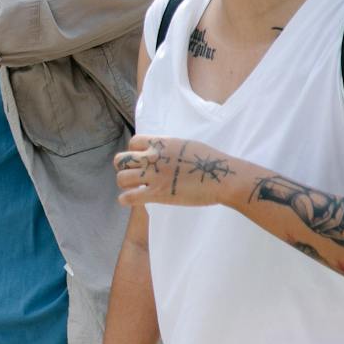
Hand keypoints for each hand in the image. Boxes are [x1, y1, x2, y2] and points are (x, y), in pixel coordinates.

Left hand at [113, 134, 239, 207]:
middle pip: (120, 160)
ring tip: (132, 188)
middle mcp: (153, 157)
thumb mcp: (186, 145)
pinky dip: (126, 199)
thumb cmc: (211, 162)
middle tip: (133, 175)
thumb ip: (169, 148)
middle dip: (124, 168)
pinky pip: (129, 197)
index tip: (140, 160)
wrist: (222, 177)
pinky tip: (129, 200)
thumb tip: (164, 152)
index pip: (133, 142)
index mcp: (161, 143)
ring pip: (121, 178)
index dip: (134, 151)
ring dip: (125, 184)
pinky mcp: (157, 194)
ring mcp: (154, 176)